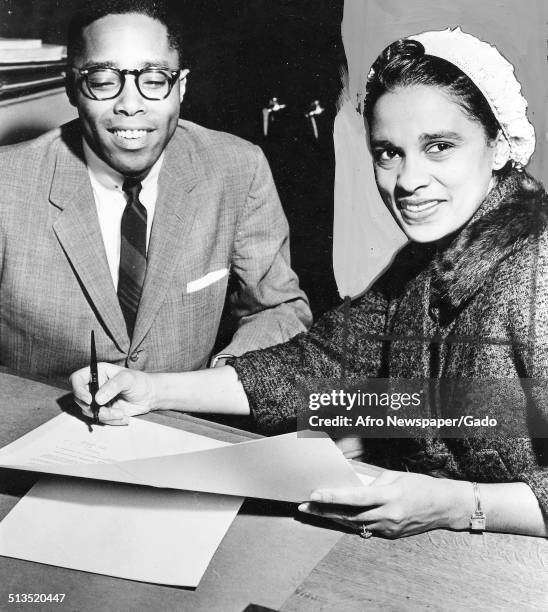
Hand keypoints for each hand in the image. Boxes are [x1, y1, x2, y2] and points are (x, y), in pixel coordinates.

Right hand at [70, 363, 155, 424]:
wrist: (149, 395)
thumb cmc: (139, 381)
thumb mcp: (128, 379)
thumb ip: (113, 386)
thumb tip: (97, 399)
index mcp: (97, 372)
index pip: (76, 379)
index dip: (78, 390)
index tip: (89, 400)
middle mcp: (94, 386)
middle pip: (79, 399)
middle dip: (93, 408)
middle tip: (107, 411)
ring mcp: (98, 400)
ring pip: (89, 412)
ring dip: (105, 416)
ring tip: (121, 413)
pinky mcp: (104, 410)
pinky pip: (100, 419)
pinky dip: (112, 421)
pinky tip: (124, 417)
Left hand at [298, 470, 470, 537]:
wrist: (444, 506)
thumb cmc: (421, 485)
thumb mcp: (396, 477)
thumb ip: (374, 482)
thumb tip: (354, 486)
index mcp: (389, 496)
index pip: (356, 497)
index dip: (334, 496)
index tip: (315, 494)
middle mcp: (387, 515)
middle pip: (349, 515)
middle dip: (324, 510)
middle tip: (304, 505)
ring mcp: (389, 527)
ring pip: (354, 524)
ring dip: (333, 517)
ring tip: (314, 511)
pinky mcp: (390, 534)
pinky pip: (365, 528)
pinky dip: (350, 522)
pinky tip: (336, 516)